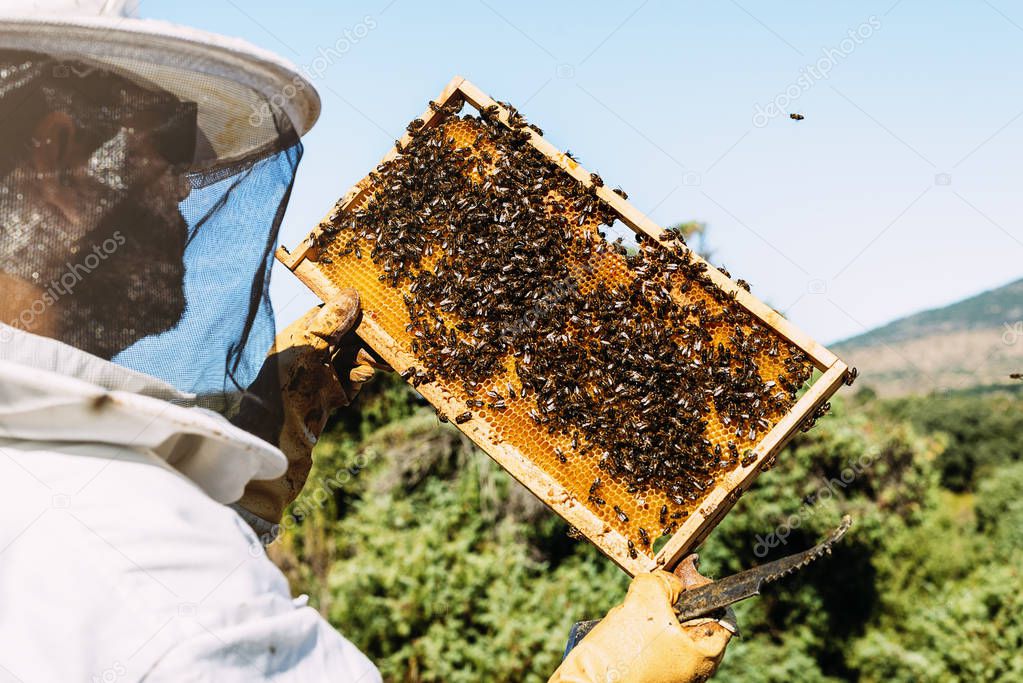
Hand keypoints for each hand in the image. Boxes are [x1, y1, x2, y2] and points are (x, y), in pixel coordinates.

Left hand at [235, 288, 381, 523]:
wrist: (274, 453)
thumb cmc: (282, 397)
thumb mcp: (308, 353)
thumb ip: (328, 324)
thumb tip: (351, 295)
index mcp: (298, 337)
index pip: (330, 311)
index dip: (354, 306)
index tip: (379, 302)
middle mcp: (308, 354)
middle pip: (346, 334)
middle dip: (368, 333)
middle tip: (393, 331)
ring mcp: (318, 376)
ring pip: (353, 356)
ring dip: (371, 355)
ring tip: (391, 353)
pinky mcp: (328, 398)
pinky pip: (353, 379)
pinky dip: (364, 375)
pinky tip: (374, 372)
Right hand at [550, 556, 733, 682]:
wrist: (588, 682)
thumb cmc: (623, 651)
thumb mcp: (645, 600)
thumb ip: (663, 583)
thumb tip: (670, 583)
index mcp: (705, 654)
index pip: (719, 612)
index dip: (701, 588)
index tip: (683, 578)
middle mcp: (695, 668)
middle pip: (691, 619)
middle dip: (669, 603)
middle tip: (651, 596)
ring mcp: (673, 673)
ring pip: (667, 630)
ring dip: (649, 617)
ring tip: (630, 620)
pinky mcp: (652, 674)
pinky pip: (652, 644)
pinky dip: (638, 633)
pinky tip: (623, 634)